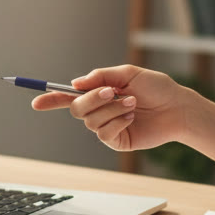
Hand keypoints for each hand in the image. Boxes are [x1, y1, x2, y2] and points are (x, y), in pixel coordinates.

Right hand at [31, 65, 188, 151]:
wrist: (177, 107)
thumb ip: (102, 76)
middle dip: (92, 99)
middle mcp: (100, 110)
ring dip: (111, 109)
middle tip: (111, 92)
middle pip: (76, 109)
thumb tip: (77, 83)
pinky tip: (131, 117)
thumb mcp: (129, 73)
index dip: (51, 99)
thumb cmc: (157, 87)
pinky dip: (116, 123)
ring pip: (91, 121)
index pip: (69, 96)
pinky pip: (104, 134)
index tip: (36, 102)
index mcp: (100, 92)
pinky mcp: (117, 141)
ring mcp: (108, 126)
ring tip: (131, 103)